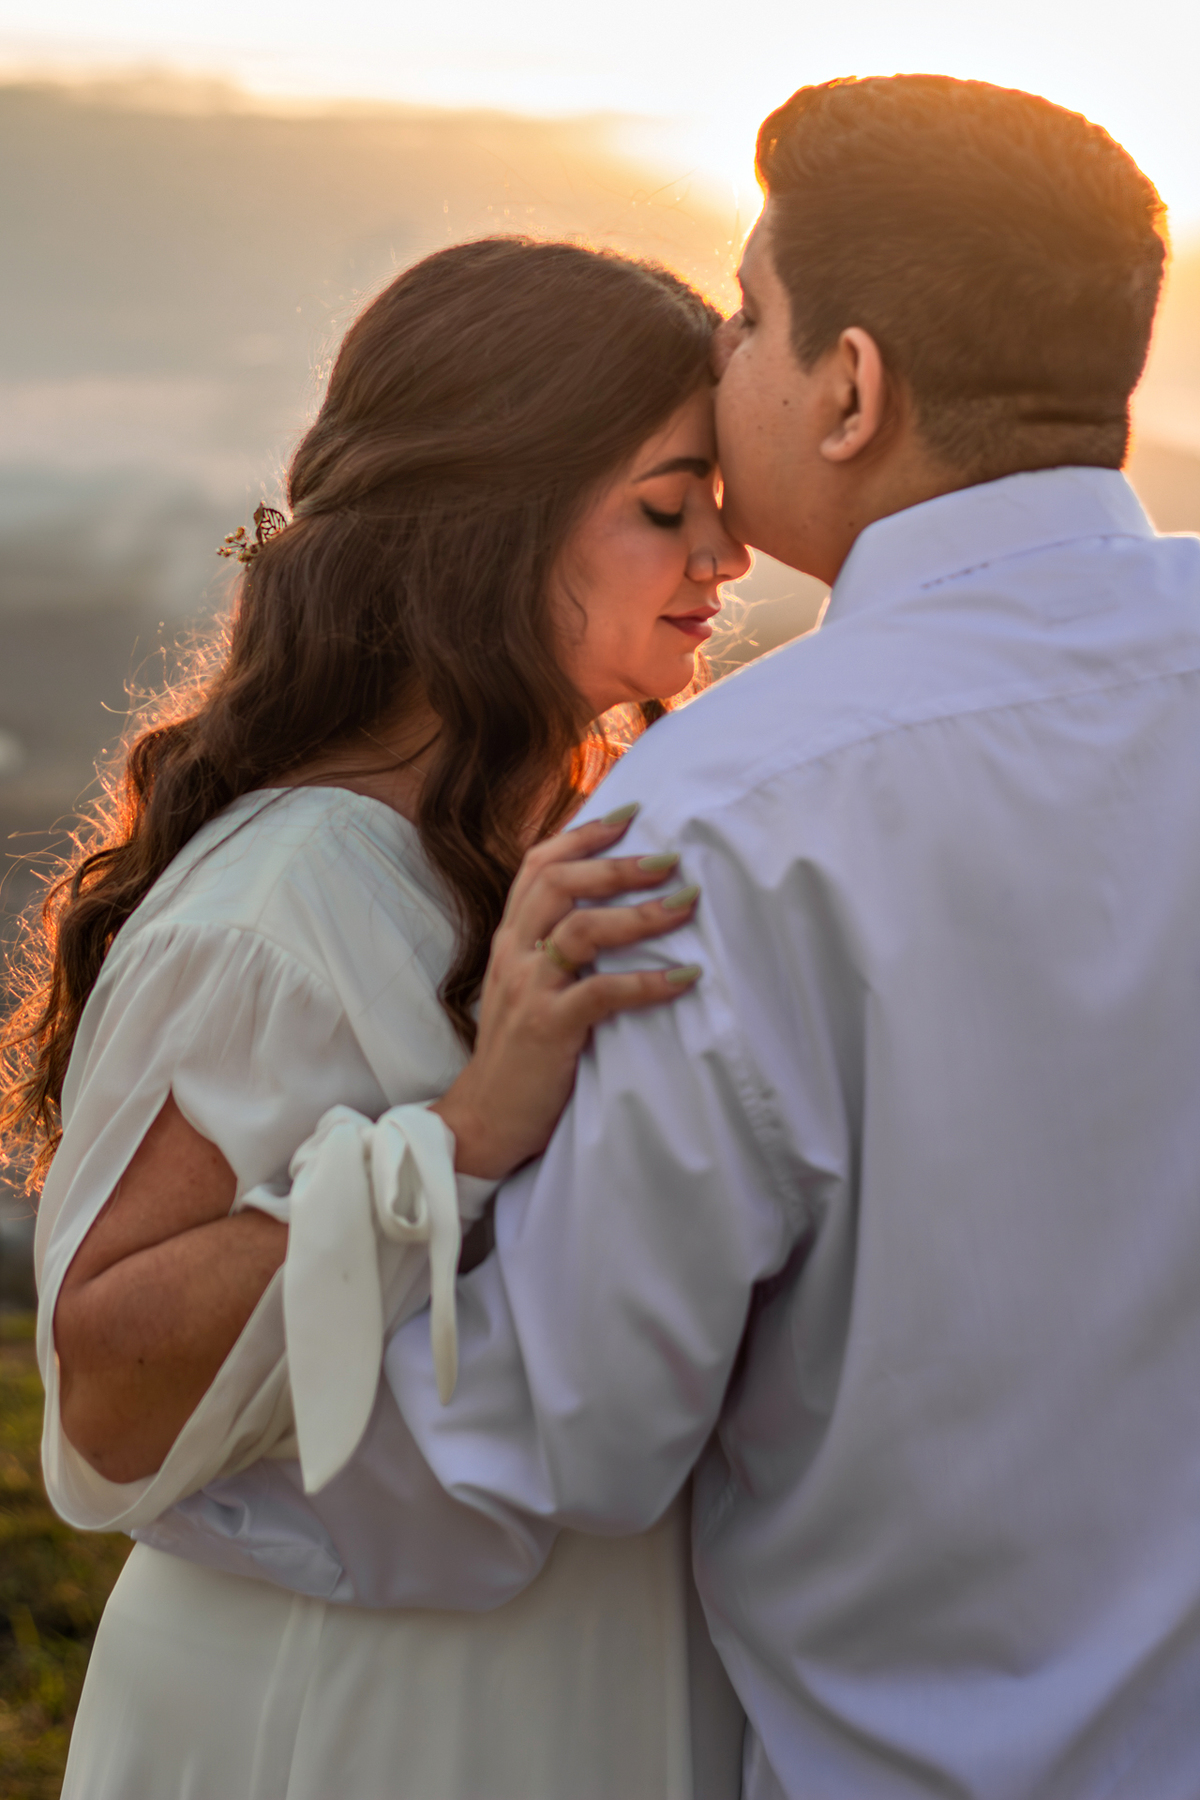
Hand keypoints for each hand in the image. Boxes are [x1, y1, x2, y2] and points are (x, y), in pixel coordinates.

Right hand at [433, 807, 699, 1177]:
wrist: (483, 1120)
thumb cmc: (518, 1055)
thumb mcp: (527, 989)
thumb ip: (554, 951)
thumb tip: (612, 918)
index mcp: (510, 939)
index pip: (539, 866)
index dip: (583, 835)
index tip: (630, 814)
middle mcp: (513, 954)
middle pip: (561, 882)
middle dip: (618, 864)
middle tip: (670, 857)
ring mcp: (528, 989)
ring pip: (582, 929)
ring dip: (640, 914)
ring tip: (686, 904)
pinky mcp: (549, 1027)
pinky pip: (603, 992)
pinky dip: (649, 982)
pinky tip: (685, 977)